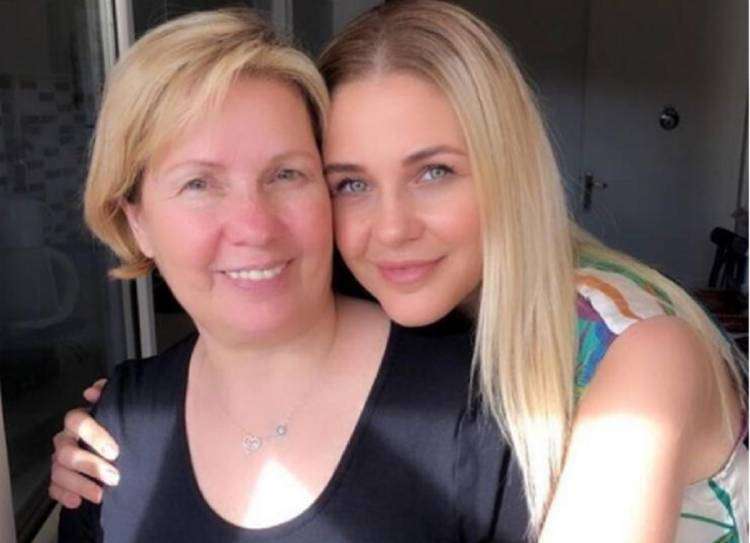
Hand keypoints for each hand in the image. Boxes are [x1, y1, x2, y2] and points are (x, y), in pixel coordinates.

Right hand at [49, 379, 119, 508]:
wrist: (120, 449)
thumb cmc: (118, 426)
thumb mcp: (121, 409)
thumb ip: (109, 395)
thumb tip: (93, 391)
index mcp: (78, 421)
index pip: (76, 421)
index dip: (93, 435)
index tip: (114, 452)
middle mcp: (65, 439)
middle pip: (66, 452)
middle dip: (90, 466)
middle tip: (114, 477)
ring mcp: (60, 460)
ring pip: (59, 472)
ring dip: (79, 485)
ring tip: (100, 495)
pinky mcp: (60, 480)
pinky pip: (53, 488)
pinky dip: (64, 496)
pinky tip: (78, 502)